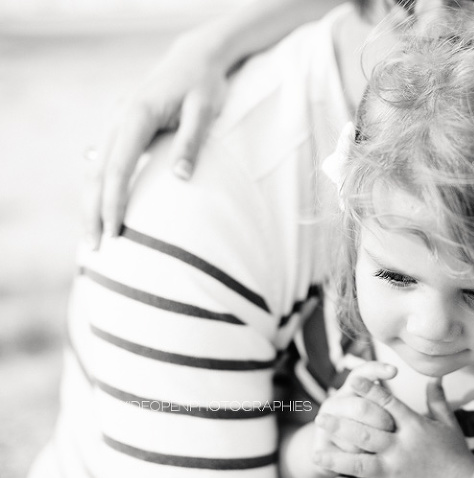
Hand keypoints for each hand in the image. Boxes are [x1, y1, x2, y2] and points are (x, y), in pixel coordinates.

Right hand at [85, 34, 226, 246]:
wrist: (196, 58)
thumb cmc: (204, 84)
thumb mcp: (205, 110)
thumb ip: (192, 142)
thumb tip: (181, 177)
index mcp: (137, 114)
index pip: (119, 167)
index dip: (114, 201)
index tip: (114, 231)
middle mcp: (119, 117)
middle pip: (98, 172)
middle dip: (93, 210)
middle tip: (94, 247)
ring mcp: (117, 120)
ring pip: (95, 167)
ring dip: (91, 201)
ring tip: (92, 236)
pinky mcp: (122, 126)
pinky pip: (104, 161)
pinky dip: (100, 187)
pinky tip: (101, 209)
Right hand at [313, 362, 396, 464]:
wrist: (335, 459)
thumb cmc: (367, 430)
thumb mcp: (377, 412)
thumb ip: (384, 399)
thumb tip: (396, 375)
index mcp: (348, 390)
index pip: (362, 373)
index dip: (377, 370)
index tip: (395, 371)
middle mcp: (333, 402)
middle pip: (361, 407)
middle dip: (382, 421)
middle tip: (392, 430)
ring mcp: (323, 424)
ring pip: (354, 433)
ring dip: (372, 444)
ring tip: (381, 446)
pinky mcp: (319, 447)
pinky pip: (346, 455)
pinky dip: (361, 459)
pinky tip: (366, 459)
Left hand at [314, 369, 473, 477]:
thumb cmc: (454, 452)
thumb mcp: (447, 423)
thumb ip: (436, 399)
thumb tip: (434, 376)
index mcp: (415, 426)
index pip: (389, 404)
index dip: (370, 390)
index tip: (351, 380)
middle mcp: (403, 447)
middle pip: (367, 433)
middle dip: (342, 426)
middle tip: (320, 417)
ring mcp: (397, 470)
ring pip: (361, 464)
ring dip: (337, 458)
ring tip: (316, 453)